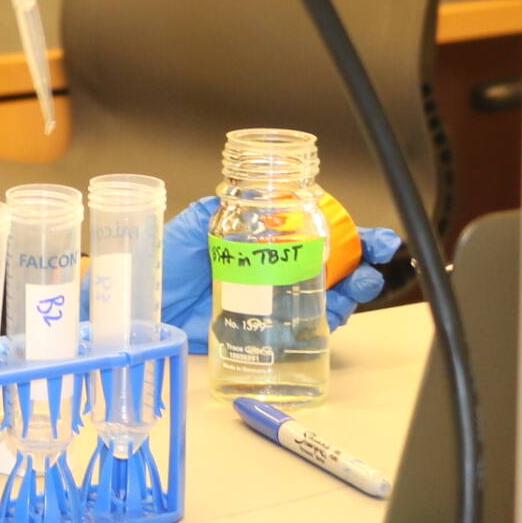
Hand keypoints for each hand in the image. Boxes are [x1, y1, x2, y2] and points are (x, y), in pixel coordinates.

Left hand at [161, 196, 404, 351]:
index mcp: (266, 241)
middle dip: (362, 268)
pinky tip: (332, 315)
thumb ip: (227, 208)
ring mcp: (274, 303)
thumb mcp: (197, 225)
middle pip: (334, 271)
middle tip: (370, 267)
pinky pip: (305, 331)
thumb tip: (258, 190)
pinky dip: (325, 324)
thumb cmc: (166, 259)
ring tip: (355, 288)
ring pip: (327, 300)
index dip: (353, 237)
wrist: (145, 301)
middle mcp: (276, 272)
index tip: (376, 240)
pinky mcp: (266, 333)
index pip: (319, 235)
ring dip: (350, 295)